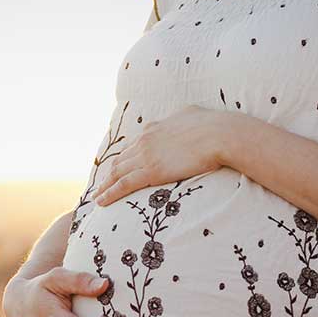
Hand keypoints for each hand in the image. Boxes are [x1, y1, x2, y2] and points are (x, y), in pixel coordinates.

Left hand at [91, 104, 233, 205]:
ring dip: (105, 186)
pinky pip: (124, 185)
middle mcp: (145, 140)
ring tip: (98, 196)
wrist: (219, 134)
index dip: (123, 159)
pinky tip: (102, 201)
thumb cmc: (213, 125)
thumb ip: (182, 119)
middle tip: (101, 185)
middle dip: (109, 174)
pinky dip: (110, 193)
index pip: (132, 146)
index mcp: (154, 128)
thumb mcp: (192, 114)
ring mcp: (146, 156)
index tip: (117, 168)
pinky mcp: (151, 171)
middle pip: (120, 160)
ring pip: (117, 173)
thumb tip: (186, 117)